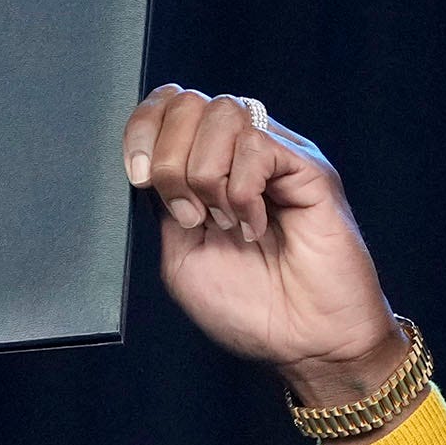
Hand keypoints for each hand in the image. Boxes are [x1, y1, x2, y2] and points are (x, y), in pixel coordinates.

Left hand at [121, 87, 407, 417]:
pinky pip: (256, 146)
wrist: (306, 342)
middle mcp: (240, 153)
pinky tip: (255, 226)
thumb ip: (163, 207)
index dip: (143, 127)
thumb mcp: (182, 259)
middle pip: (189, 102)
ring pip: (223, 114)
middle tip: (191, 217)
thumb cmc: (250, 309)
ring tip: (225, 223)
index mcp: (207, 168)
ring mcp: (276, 156)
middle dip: (172, 161)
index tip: (138, 177)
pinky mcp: (307, 168)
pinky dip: (242, 192)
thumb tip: (145, 163)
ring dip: (208, 175)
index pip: (168, 105)